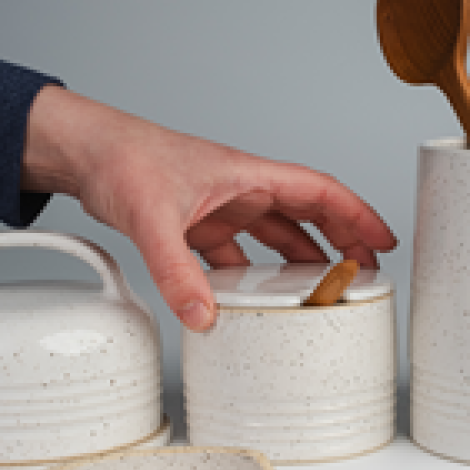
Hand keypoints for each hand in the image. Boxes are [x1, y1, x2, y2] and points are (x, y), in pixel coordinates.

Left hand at [21, 86, 396, 330]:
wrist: (85, 152)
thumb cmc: (124, 157)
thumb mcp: (154, 216)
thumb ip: (177, 270)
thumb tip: (202, 316)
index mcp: (248, 175)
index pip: (320, 191)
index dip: (357, 214)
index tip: (384, 239)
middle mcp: (242, 190)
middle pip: (309, 214)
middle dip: (343, 239)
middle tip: (369, 270)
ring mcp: (223, 208)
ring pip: (279, 234)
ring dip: (305, 257)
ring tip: (326, 285)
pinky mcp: (200, 224)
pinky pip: (241, 252)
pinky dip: (255, 273)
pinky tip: (257, 297)